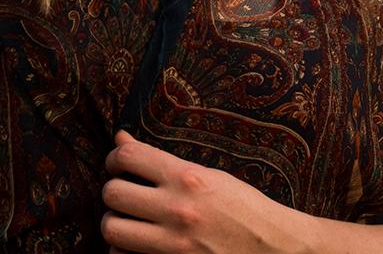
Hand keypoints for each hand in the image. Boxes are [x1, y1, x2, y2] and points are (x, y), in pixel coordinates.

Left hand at [101, 130, 291, 253]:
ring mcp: (172, 243)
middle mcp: (176, 209)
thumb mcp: (206, 174)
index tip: (118, 162)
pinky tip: (134, 244)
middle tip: (121, 191)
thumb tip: (121, 139)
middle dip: (111, 190)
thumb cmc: (241, 206)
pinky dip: (122, 251)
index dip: (115, 157)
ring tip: (125, 218)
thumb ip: (162, 161)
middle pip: (113, 192)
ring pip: (112, 228)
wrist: (271, 246)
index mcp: (187, 178)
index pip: (129, 157)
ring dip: (113, 222)